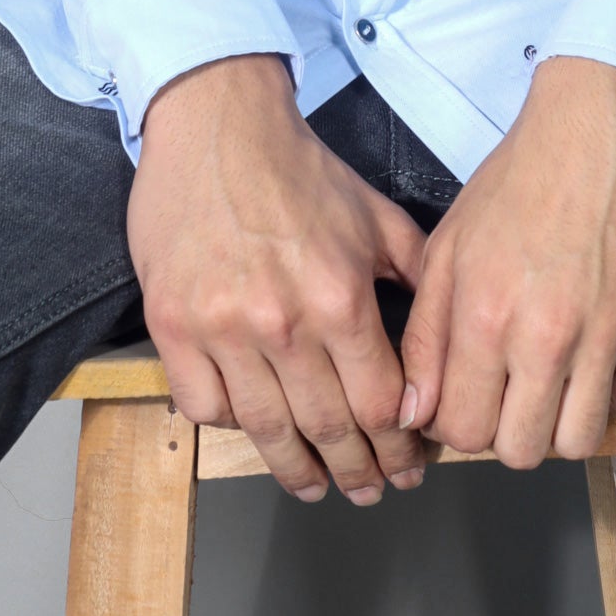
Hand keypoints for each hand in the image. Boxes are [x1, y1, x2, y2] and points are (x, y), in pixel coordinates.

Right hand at [128, 53, 430, 505]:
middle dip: (358, 472)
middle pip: (328, 429)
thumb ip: (414, 274)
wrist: (217, 124)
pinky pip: (203, 405)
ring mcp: (221, 329)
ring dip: (295, 469)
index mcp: (340, 297)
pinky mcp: (172, 326)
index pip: (380, 404)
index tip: (409, 464)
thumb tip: (443, 331)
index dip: (399, 447)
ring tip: (315, 486)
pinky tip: (252, 430)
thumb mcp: (375, 214)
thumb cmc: (298, 168)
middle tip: (371, 491)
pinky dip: (229, 426)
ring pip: (265, 431)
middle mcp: (282, 323)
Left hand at [396, 56, 615, 467]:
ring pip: (578, 441)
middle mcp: (544, 336)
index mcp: (484, 316)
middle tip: (511, 393)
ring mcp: (604, 334)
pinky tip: (602, 367)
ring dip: (563, 424)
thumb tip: (414, 410)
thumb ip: (426, 334)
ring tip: (556, 387)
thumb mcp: (449, 246)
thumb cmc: (519, 178)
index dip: (459, 422)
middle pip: (520, 450)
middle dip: (508, 432)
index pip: (462, 430)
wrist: (599, 124)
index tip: (471, 397)